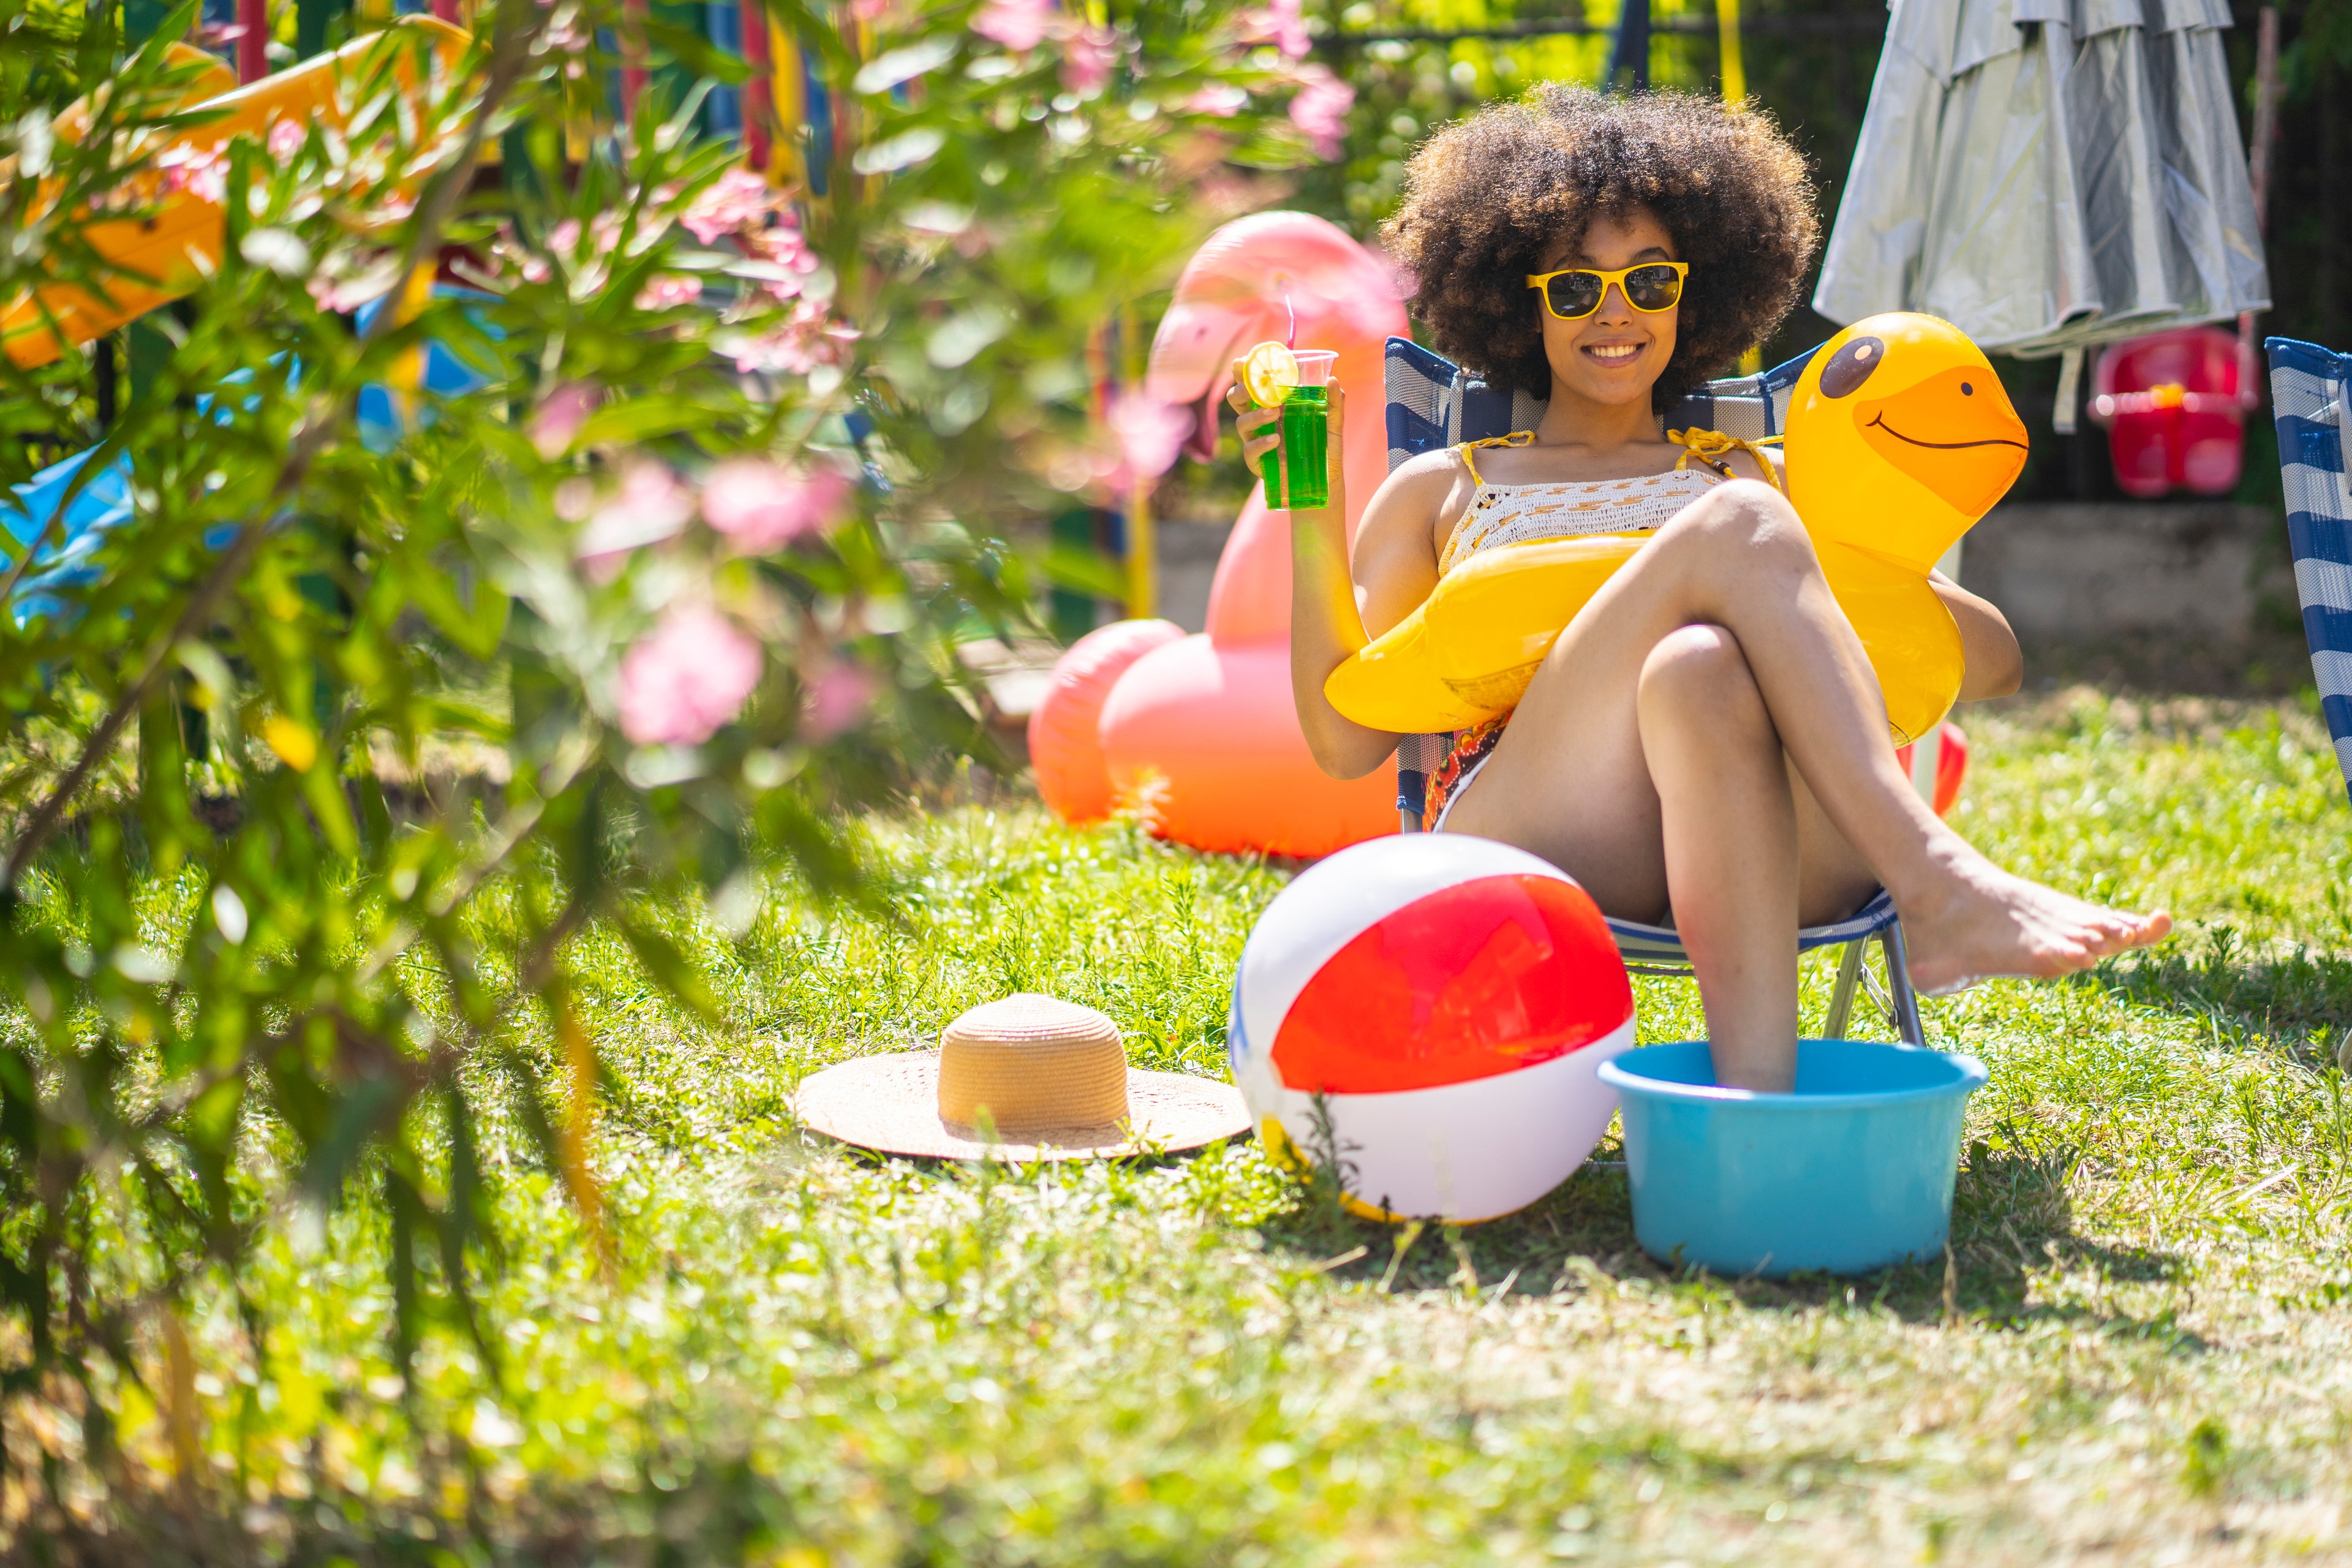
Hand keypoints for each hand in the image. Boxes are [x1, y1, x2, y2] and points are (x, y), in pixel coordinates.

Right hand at [1224, 365, 1345, 501]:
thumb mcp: (1333, 422)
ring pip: (1240, 422)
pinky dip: (1260, 442)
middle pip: (1236, 398)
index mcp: (1273, 403)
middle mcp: (1260, 419)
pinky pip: (1250, 449)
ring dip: (1254, 414)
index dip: (1244, 369)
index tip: (1246, 359)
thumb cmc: (1326, 446)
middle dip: (1240, 388)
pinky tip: (1275, 439)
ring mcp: (1256, 440)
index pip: (1253, 381)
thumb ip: (1333, 402)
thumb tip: (1332, 380)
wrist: (1326, 480)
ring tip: (1274, 412)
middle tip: (1254, 386)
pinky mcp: (1257, 462)